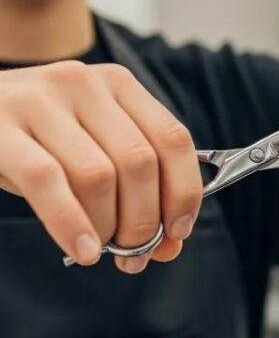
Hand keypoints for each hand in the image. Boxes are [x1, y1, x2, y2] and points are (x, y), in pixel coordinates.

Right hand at [0, 60, 203, 271]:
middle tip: (134, 255)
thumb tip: (169, 247)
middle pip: (139, 163)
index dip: (183, 192)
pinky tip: (83, 250)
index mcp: (118, 84)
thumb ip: (134, 191)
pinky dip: (71, 223)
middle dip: (145, 221)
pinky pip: (47, 181)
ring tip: (100, 250)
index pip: (173, 140)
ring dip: (107, 227)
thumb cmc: (35, 140)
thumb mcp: (89, 152)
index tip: (178, 231)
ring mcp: (38, 99)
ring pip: (99, 176)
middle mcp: (83, 82)